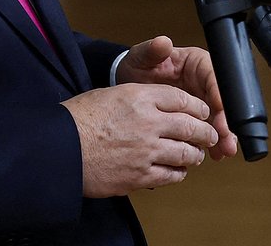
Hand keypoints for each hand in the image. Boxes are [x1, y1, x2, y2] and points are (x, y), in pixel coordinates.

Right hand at [61, 83, 217, 196]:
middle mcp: (148, 122)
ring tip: (195, 154)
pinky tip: (177, 170)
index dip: (197, 107)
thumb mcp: (109, 94)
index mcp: (139, 97)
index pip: (181, 99)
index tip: (202, 112)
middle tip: (209, 134)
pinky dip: (179, 173)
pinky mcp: (141, 175)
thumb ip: (138, 98)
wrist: (61, 149)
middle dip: (205, 132)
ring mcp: (147, 150)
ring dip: (195, 154)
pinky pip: (172, 175)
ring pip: (186, 153)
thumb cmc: (78, 120)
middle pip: (191, 127)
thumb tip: (157, 104)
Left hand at [116, 36, 237, 160]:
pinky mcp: (197, 117)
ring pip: (219, 118)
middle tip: (226, 138)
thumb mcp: (142, 57)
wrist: (129, 85)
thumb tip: (163, 42)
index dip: (219, 93)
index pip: (214, 76)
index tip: (220, 109)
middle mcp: (204, 82)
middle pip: (222, 101)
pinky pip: (209, 130)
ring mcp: (202, 101)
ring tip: (223, 151)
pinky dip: (212, 142)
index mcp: (196, 63)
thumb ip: (153, 50)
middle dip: (225, 120)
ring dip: (222, 135)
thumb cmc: (138, 67)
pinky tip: (213, 154)